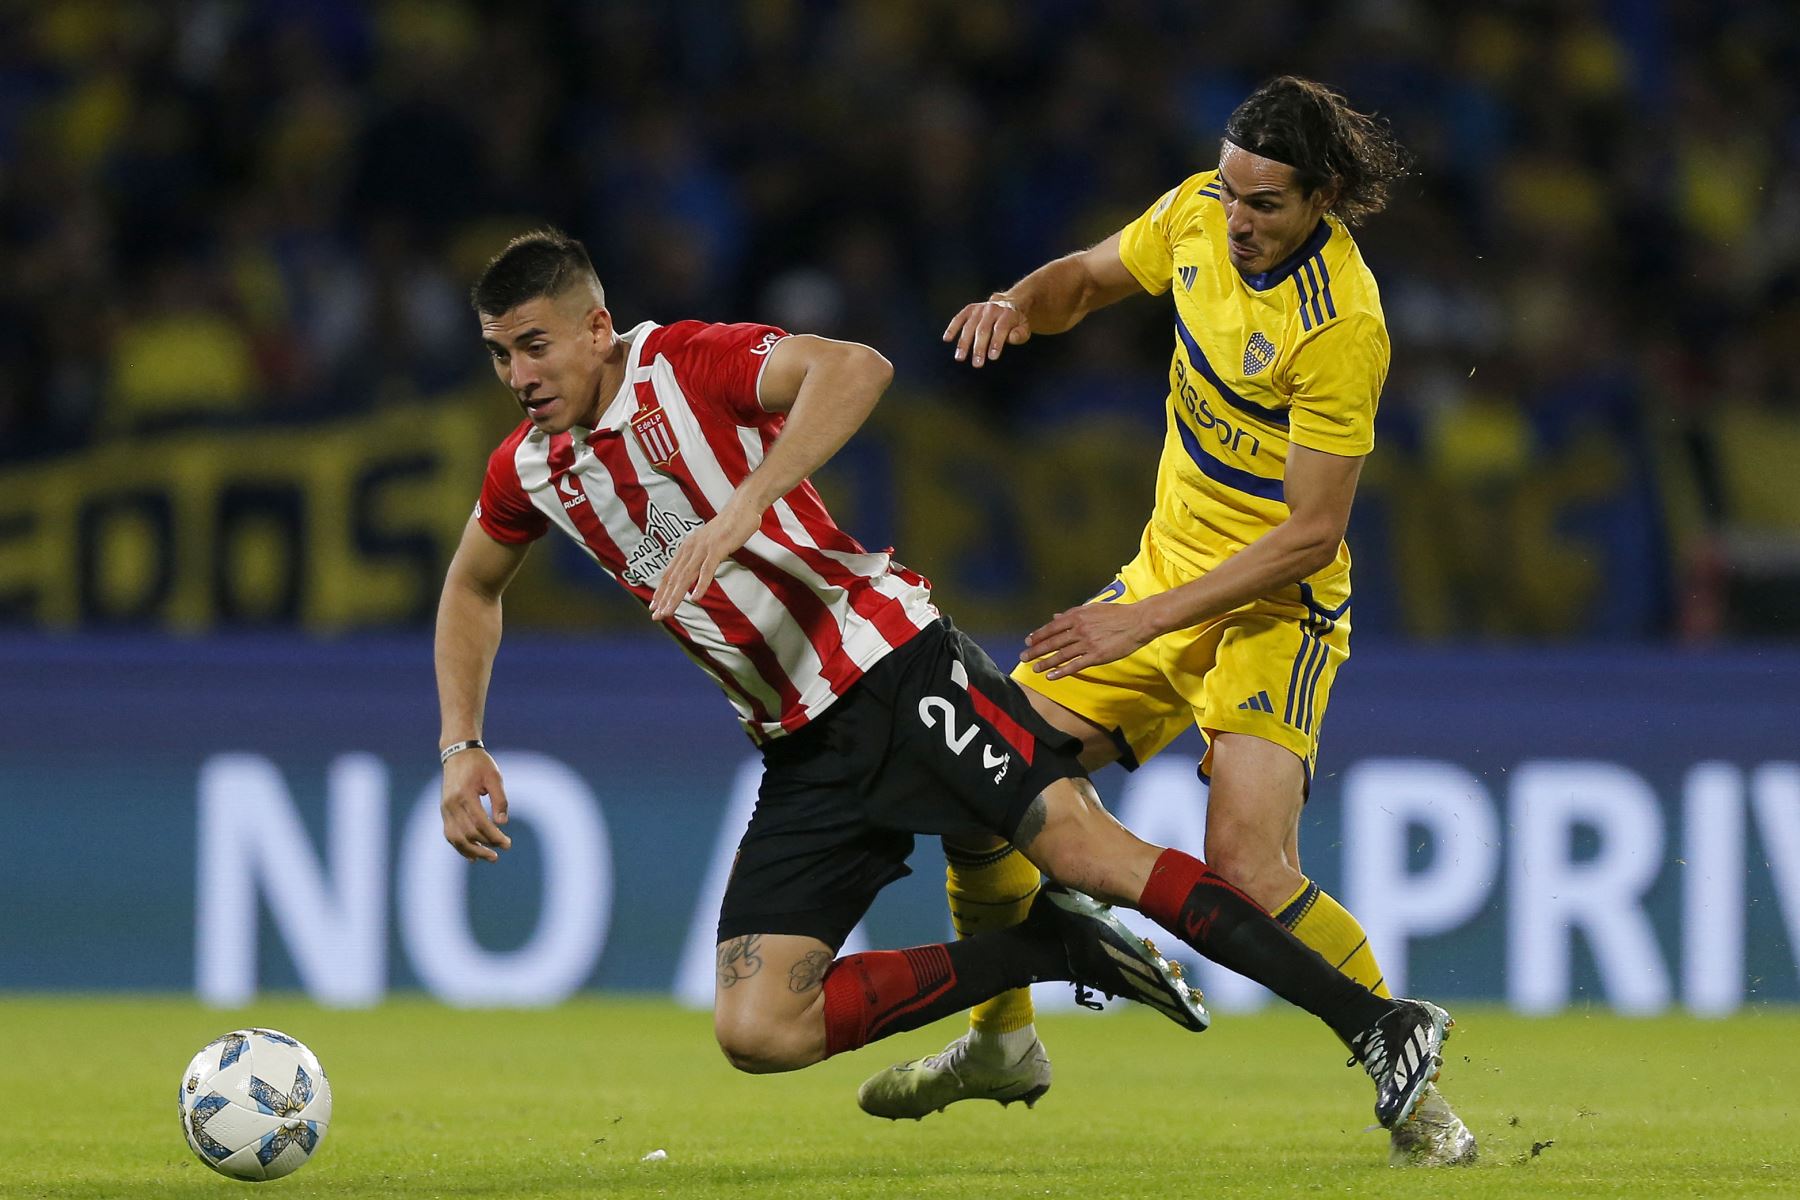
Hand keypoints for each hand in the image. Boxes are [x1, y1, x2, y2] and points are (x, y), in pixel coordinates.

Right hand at [441, 749, 511, 861]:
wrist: (458, 753)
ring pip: (455, 838)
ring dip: (472, 851)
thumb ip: (500, 799)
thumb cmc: (480, 764)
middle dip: (486, 845)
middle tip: (502, 850)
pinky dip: (460, 846)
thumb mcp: (495, 777)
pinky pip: (450, 834)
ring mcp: (445, 809)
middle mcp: (451, 804)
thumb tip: (503, 823)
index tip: (507, 843)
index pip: (480, 823)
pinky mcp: (444, 811)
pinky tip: (472, 856)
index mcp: (464, 794)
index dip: (494, 836)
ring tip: (489, 857)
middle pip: (467, 834)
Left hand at [648, 500, 761, 619]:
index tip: (654, 607)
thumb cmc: (727, 527)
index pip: (669, 573)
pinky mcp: (718, 548)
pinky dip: (701, 584)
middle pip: (674, 578)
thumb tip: (695, 573)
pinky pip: (707, 569)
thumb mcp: (708, 544)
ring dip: (676, 596)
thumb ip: (700, 558)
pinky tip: (696, 597)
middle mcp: (690, 548)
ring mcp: (703, 548)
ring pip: (686, 576)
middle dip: (664, 599)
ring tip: (669, 611)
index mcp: (686, 548)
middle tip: (656, 616)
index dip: (661, 591)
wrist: (742, 507)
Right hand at [944, 297, 1030, 366]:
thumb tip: (1012, 338)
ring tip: (960, 358)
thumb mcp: (1024, 327)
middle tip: (977, 364)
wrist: (1009, 303)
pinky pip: (959, 318)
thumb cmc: (1017, 322)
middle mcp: (992, 309)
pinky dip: (952, 327)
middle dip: (979, 347)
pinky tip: (947, 339)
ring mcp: (980, 309)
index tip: (992, 357)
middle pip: (983, 329)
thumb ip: (1020, 334)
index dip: (996, 343)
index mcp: (1007, 313)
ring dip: (964, 342)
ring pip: (969, 326)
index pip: (1000, 328)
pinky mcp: (970, 309)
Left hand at [1020, 600, 1158, 678]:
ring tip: (1034, 668)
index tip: (1028, 641)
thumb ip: (1073, 614)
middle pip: (1053, 642)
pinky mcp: (1096, 656)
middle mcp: (1079, 629)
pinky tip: (1051, 676)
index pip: (1052, 627)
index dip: (1038, 635)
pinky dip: (1061, 671)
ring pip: (1061, 655)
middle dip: (1036, 650)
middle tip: (1023, 657)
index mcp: (1077, 616)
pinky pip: (1075, 665)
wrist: (1138, 621)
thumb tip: (1055, 617)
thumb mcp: (1093, 608)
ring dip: (1046, 662)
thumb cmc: (1117, 613)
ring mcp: (1087, 643)